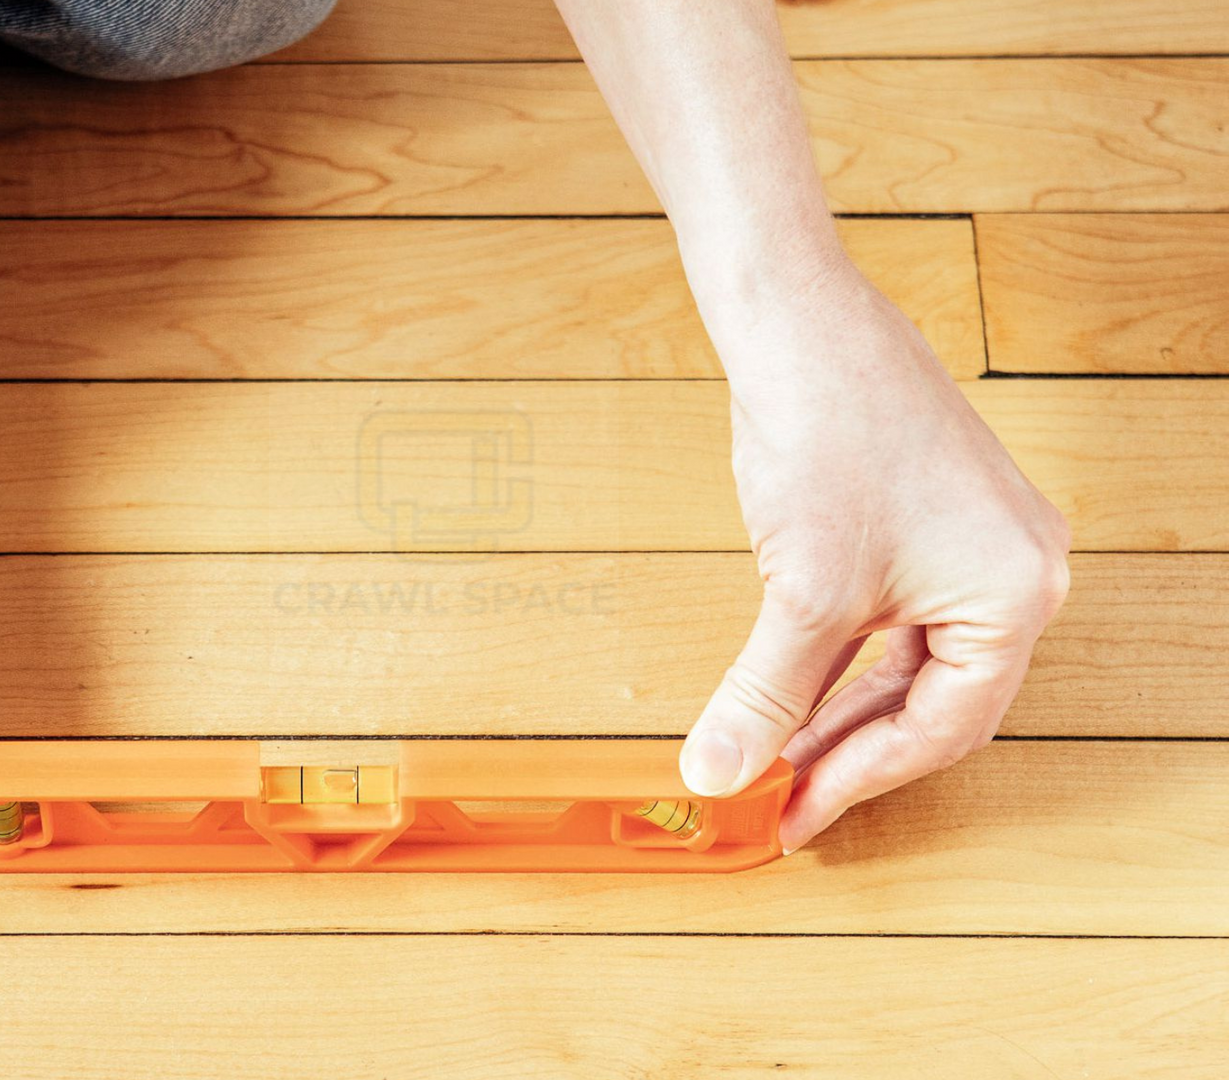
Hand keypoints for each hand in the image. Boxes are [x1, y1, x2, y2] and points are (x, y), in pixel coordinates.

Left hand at [680, 259, 1070, 851]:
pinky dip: (849, 657)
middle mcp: (1020, 571)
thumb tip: (721, 774)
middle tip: (785, 799)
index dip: (860, 778)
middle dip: (854, 751)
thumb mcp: (800, 591)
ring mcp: (982, 541)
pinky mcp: (936, 518)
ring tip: (782, 754)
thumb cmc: (824, 431)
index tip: (794, 814)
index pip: (944, 727)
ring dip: (848, 708)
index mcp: (1015, 595)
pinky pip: (903, 616)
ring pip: (917, 661)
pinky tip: (799, 688)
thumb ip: (767, 694)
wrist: (799, 322)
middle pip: (940, 699)